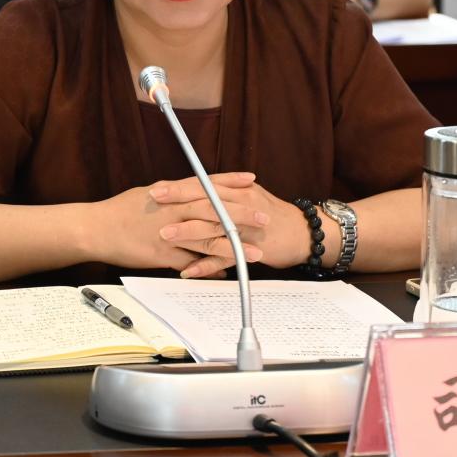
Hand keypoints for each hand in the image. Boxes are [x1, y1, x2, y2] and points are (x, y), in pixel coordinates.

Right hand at [93, 172, 267, 272]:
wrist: (94, 228)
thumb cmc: (120, 210)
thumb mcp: (150, 194)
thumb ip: (174, 194)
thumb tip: (190, 190)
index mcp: (171, 193)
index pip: (206, 184)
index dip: (230, 181)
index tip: (252, 180)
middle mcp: (173, 210)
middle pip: (214, 210)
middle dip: (242, 213)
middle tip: (265, 216)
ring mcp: (168, 233)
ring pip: (208, 238)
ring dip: (234, 245)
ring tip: (256, 251)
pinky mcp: (162, 255)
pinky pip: (191, 263)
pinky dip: (210, 269)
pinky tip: (227, 274)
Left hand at [153, 178, 319, 277]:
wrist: (303, 233)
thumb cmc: (273, 214)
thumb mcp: (249, 196)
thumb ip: (226, 193)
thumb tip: (199, 188)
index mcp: (239, 191)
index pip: (206, 185)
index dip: (181, 186)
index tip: (157, 187)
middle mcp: (242, 205)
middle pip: (206, 201)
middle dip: (178, 203)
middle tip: (153, 204)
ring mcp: (247, 228)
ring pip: (214, 228)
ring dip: (188, 232)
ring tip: (164, 236)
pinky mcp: (252, 249)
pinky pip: (225, 257)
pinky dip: (206, 264)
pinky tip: (188, 271)